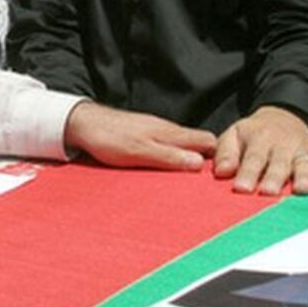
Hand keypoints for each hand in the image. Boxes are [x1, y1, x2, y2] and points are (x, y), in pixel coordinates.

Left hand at [65, 101, 216, 170]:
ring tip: (193, 181)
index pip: (207, 140)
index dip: (220, 156)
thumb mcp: (140, 152)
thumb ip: (169, 157)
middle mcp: (167, 130)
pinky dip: (174, 158)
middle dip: (208, 160)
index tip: (223, 176)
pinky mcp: (144, 136)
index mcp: (171, 133)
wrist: (83, 123)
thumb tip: (200, 164)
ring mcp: (156, 132)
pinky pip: (167, 147)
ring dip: (190, 160)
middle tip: (211, 183)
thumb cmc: (109, 138)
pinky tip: (169, 170)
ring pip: (183, 145)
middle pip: (198, 143)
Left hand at [213, 106, 307, 194]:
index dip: (247, 173)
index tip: (241, 188)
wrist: (282, 114)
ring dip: (304, 177)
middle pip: (278, 163)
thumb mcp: (234, 134)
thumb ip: (226, 153)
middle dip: (274, 178)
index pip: (253, 158)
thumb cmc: (253, 133)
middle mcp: (282, 144)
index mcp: (259, 139)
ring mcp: (302, 149)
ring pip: (304, 164)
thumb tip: (222, 172)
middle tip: (269, 192)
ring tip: (302, 190)